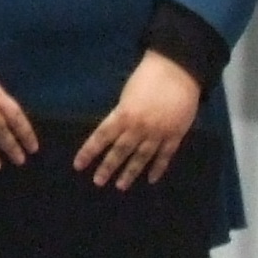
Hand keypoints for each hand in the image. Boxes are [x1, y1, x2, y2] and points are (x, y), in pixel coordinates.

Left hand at [76, 51, 200, 188]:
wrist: (179, 71)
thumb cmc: (149, 77)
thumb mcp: (128, 95)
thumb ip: (122, 115)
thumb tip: (115, 133)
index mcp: (124, 114)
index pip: (101, 136)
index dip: (89, 151)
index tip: (78, 165)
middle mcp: (139, 127)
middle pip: (120, 151)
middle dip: (108, 167)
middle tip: (98, 181)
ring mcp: (158, 133)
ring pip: (142, 157)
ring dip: (130, 172)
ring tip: (120, 186)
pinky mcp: (175, 135)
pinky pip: (165, 156)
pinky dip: (158, 168)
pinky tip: (151, 179)